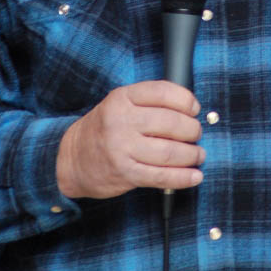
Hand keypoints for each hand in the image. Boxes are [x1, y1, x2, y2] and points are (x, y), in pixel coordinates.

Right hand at [56, 80, 204, 198]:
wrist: (72, 158)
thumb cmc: (104, 129)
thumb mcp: (119, 104)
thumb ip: (149, 102)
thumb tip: (189, 109)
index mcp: (122, 98)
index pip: (163, 92)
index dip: (186, 100)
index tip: (195, 108)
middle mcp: (121, 120)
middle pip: (170, 122)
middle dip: (192, 130)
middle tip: (196, 134)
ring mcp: (122, 148)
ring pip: (169, 151)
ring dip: (191, 154)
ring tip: (198, 154)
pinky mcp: (125, 173)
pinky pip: (161, 176)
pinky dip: (183, 178)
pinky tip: (194, 176)